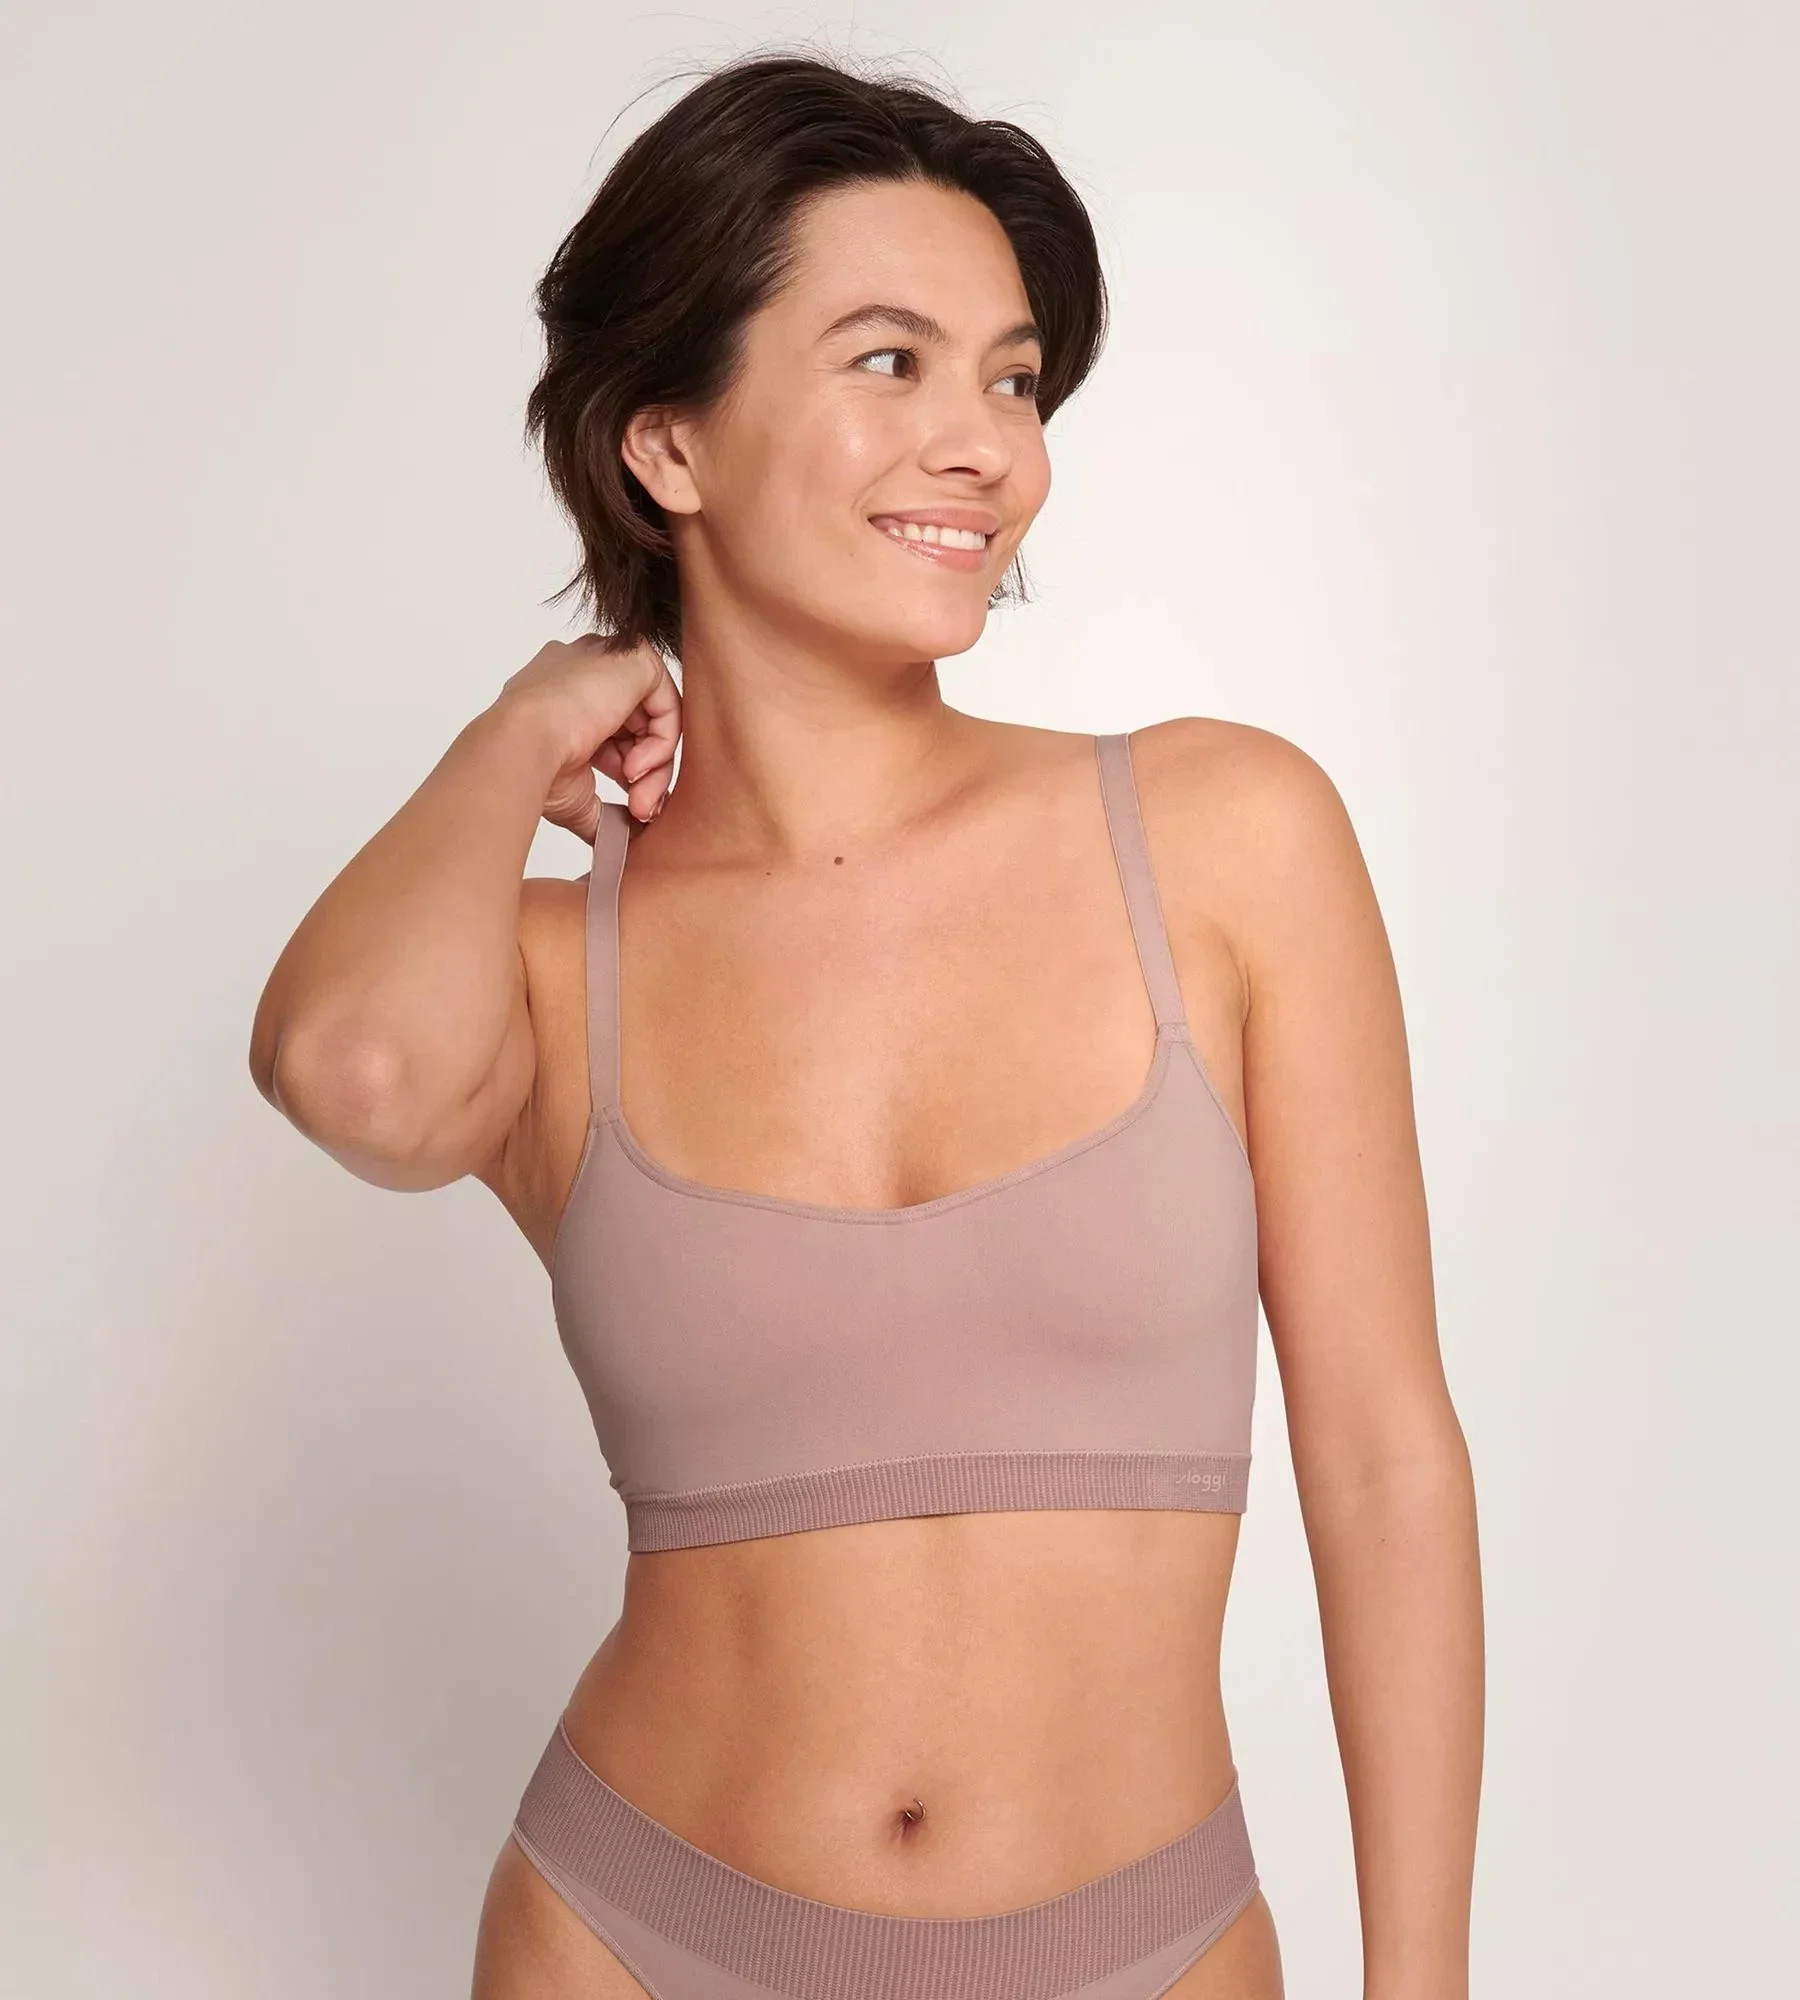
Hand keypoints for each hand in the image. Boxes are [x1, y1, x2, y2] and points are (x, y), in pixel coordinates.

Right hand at [495, 634, 680, 838]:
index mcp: (562, 691)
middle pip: (637, 723)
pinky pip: (667, 704)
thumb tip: (623, 838)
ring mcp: (607, 660)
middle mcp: (584, 670)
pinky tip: (637, 768)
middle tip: (640, 808)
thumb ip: (602, 808)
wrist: (520, 745)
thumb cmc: (531, 766)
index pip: (611, 728)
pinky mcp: (634, 659)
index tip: (626, 802)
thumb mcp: (574, 791)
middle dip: (644, 772)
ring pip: (654, 718)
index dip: (623, 766)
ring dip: (654, 766)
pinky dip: (662, 744)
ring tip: (637, 797)